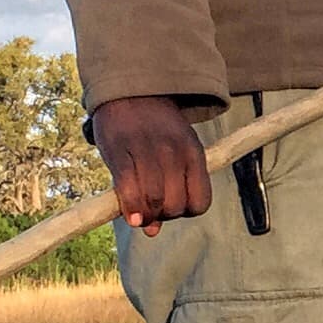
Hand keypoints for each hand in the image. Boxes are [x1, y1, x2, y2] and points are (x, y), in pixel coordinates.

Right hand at [90, 94, 211, 234]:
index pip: (200, 202)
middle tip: (151, 208)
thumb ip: (170, 189)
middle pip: (176, 205)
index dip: (185, 212)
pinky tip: (129, 215)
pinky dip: (130, 207)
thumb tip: (151, 232)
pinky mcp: (121, 151)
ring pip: (154, 201)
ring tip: (138, 210)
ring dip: (146, 215)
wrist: (130, 90)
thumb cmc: (155, 129)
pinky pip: (129, 189)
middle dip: (164, 215)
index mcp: (194, 153)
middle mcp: (174, 152)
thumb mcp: (174, 152)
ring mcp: (148, 151)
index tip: (171, 207)